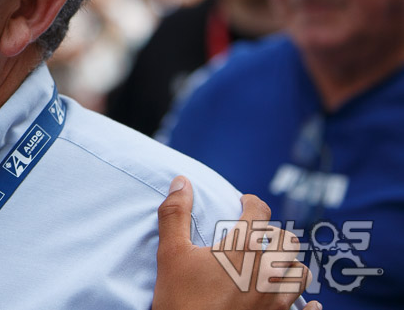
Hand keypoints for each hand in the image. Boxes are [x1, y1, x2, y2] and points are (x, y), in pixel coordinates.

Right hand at [153, 175, 319, 309]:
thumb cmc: (180, 299)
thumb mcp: (171, 253)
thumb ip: (175, 214)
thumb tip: (181, 180)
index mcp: (242, 248)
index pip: (259, 212)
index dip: (252, 202)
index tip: (244, 202)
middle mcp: (267, 270)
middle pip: (288, 241)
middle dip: (274, 234)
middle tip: (259, 235)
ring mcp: (277, 299)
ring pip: (301, 273)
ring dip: (290, 265)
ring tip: (276, 265)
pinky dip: (308, 304)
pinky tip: (306, 302)